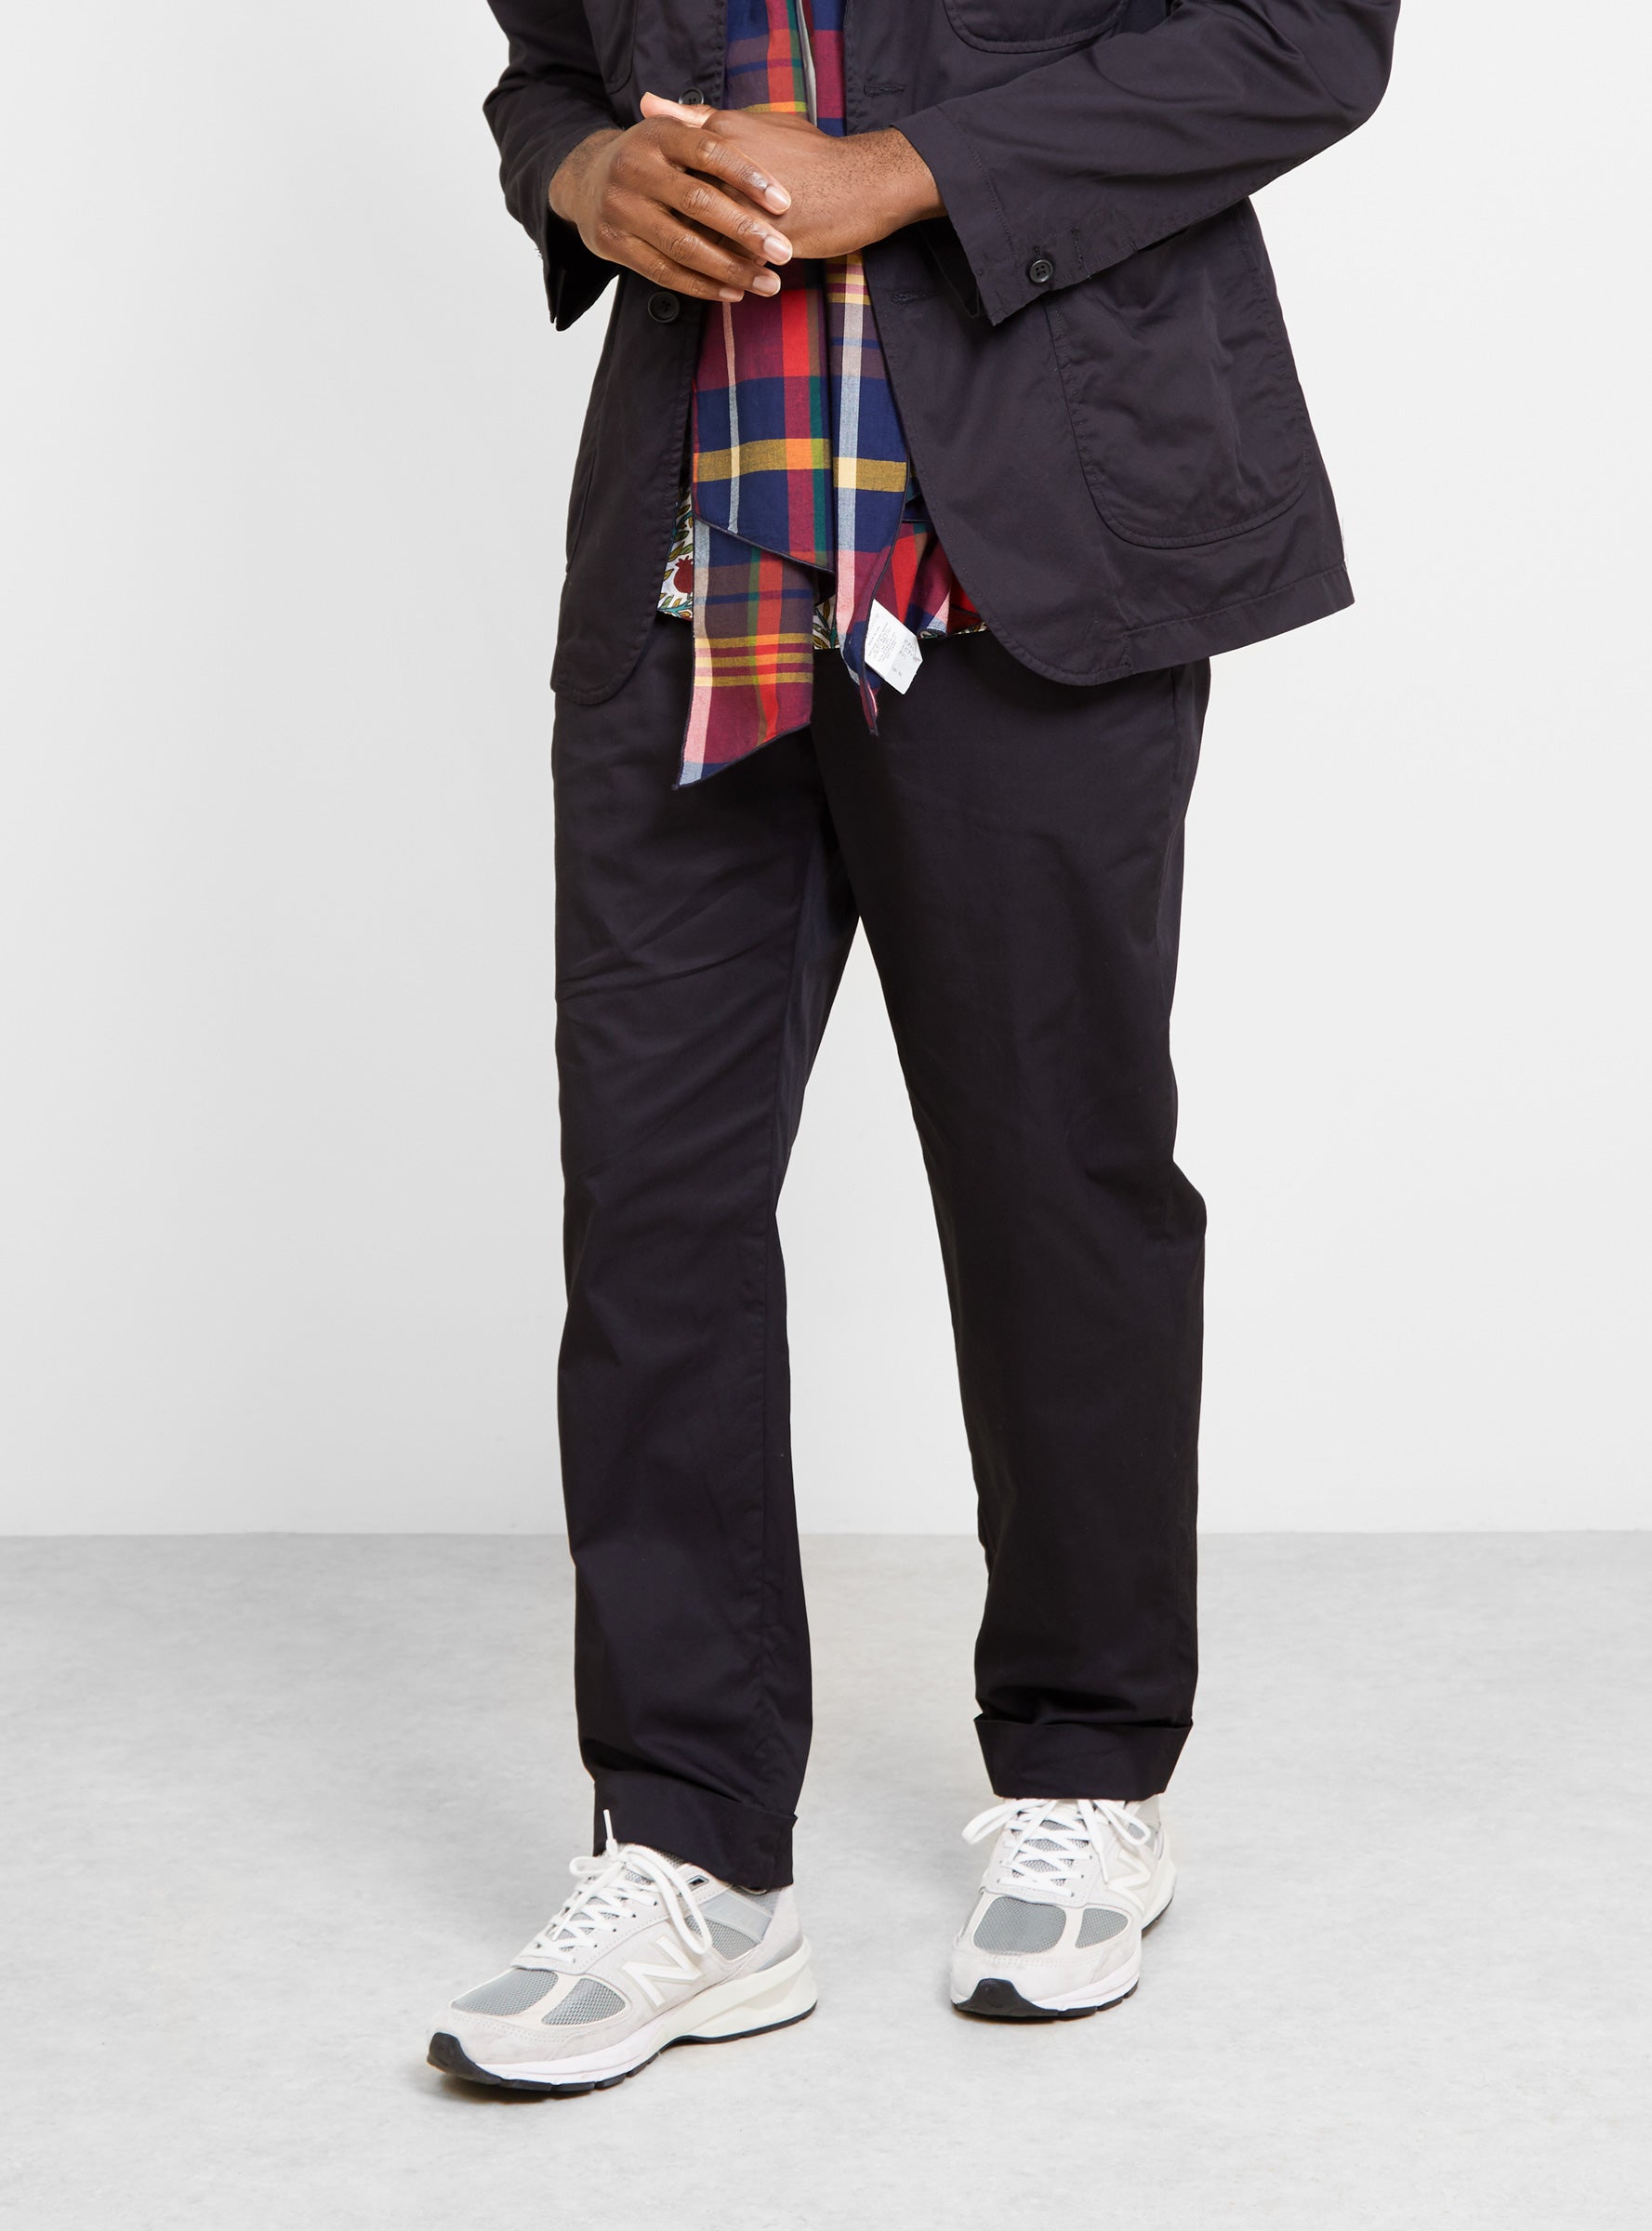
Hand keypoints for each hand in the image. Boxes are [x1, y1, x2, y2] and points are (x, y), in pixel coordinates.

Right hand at [550, 115, 795, 301]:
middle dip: (745, 230)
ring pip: (683, 245)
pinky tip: (735, 293)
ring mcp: (621, 207)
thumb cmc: (652, 160)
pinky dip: (703, 286)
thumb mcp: (672, 134)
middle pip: (698, 202)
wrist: (587, 182)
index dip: (748, 176)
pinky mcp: (613, 242)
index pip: (709, 150)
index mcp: (657, 134)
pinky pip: (664, 272)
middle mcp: (635, 167)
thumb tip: (758, 123)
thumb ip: (708, 128)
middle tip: (785, 253)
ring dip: (730, 268)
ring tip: (769, 283)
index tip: (784, 202)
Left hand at [639, 96, 943, 259]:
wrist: (863, 183)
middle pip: (676, 208)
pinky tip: (724, 285)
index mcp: (722, 137)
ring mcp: (744, 208)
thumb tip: (650, 104)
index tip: (651, 206)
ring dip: (693, 259)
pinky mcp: (765, 243)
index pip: (668, 167)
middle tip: (662, 241)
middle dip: (667, 228)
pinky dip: (721, 277)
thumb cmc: (813, 154)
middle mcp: (727, 170)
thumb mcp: (756, 122)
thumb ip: (699, 116)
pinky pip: (729, 266)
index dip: (656, 191)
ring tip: (696, 269)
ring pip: (698, 241)